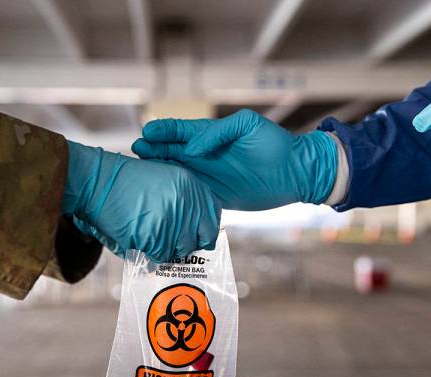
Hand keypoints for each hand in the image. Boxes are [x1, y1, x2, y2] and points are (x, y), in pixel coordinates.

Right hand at [61, 141, 220, 261]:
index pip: (213, 215)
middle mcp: (186, 202)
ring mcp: (172, 220)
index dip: (207, 229)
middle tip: (171, 241)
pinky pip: (161, 256)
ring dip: (167, 248)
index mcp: (191, 185)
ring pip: (180, 249)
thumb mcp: (164, 178)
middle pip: (200, 236)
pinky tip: (140, 239)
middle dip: (188, 243)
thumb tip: (199, 230)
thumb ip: (186, 200)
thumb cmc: (126, 182)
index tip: (200, 236)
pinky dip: (150, 253)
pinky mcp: (156, 236)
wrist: (98, 182)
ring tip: (150, 236)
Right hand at [131, 109, 337, 210]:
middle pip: (173, 152)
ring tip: (141, 168)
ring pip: (177, 172)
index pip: (181, 132)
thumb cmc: (275, 145)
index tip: (147, 132)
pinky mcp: (214, 196)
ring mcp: (208, 176)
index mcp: (212, 136)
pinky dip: (174, 193)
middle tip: (136, 150)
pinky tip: (160, 193)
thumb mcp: (248, 126)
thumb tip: (194, 147)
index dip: (164, 132)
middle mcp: (206, 155)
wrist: (295, 174)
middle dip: (154, 150)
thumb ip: (219, 132)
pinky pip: (189, 194)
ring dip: (160, 171)